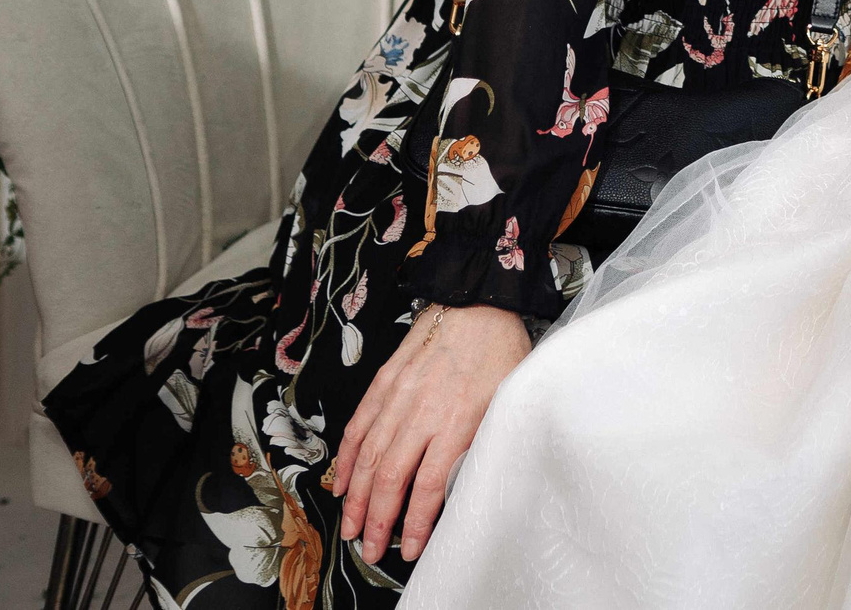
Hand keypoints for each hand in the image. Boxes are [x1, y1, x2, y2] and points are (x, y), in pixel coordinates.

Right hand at [333, 302, 531, 564]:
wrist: (477, 300)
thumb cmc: (501, 351)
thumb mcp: (508, 399)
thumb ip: (484, 440)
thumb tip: (469, 481)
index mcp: (458, 419)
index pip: (429, 484)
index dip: (415, 522)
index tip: (409, 548)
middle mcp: (422, 411)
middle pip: (390, 477)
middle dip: (377, 520)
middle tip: (368, 549)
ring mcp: (398, 396)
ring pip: (368, 457)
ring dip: (356, 498)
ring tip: (351, 527)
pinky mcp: (384, 382)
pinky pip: (359, 426)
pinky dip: (346, 458)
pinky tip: (342, 483)